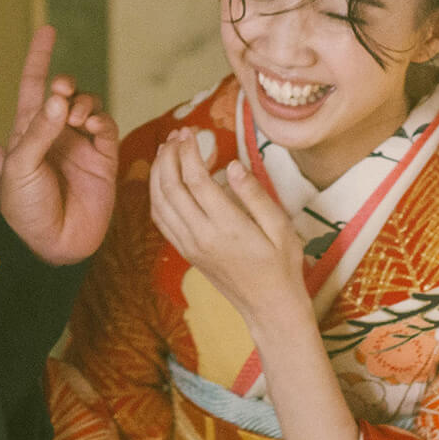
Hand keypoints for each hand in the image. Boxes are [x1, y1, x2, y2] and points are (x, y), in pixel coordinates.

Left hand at [0, 26, 119, 265]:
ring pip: (88, 106)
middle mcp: (54, 134)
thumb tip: (59, 95)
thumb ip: (40, 131)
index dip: (39, 57)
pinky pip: (106, 127)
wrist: (51, 246)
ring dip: (82, 103)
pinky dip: (100, 119)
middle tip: (60, 92)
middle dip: (64, 85)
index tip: (48, 30)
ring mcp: (80, 145)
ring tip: (75, 118)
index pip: (32, 86)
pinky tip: (91, 126)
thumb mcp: (20, 168)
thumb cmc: (25, 210)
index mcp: (27, 132)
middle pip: (64, 92)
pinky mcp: (103, 159)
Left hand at [146, 129, 305, 332]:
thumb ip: (255, 195)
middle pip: (170, 188)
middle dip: (169, 156)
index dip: (189, 152)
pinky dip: (156, 195)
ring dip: (158, 173)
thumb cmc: (282, 265)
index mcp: (226, 227)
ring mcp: (189, 246)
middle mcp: (200, 236)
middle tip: (177, 134)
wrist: (269, 307)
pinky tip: (163, 180)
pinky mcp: (185, 252)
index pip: (196, 180)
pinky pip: (161, 220)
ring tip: (166, 149)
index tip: (191, 132)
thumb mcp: (280, 228)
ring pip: (159, 203)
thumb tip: (232, 165)